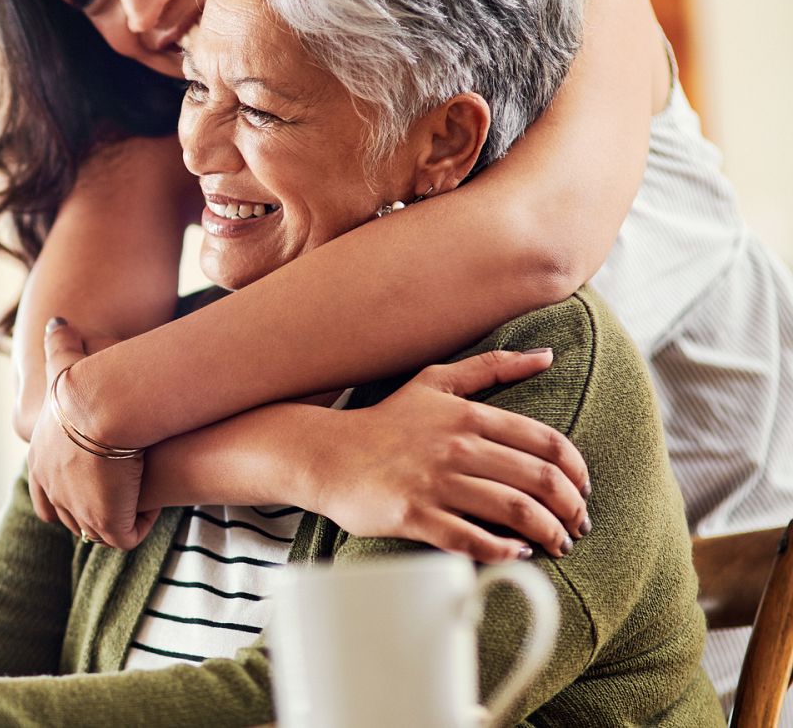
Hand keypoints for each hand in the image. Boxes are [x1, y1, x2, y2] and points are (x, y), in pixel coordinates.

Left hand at [27, 317, 159, 548]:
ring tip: (142, 498)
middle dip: (95, 510)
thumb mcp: (67, 363)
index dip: (68, 494)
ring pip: (98, 530)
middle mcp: (53, 491)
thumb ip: (60, 345)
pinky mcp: (106, 523)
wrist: (102, 405)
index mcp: (40, 462)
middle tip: (122, 494)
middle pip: (71, 518)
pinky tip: (155, 502)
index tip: (94, 483)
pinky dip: (141, 523)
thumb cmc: (87, 382)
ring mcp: (78, 511)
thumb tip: (57, 321)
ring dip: (119, 516)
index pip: (45, 495)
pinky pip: (126, 535)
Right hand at [304, 349, 591, 563]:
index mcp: (468, 415)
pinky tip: (516, 554)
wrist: (327, 455)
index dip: (576, 471)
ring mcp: (435, 482)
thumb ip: (492, 367)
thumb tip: (547, 355)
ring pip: (514, 511)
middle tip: (577, 525)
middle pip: (538, 481)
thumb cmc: (385, 422)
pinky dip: (503, 551)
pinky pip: (472, 539)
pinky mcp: (414, 515)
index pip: (546, 443)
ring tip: (557, 545)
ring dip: (547, 533)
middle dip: (570, 509)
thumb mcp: (436, 382)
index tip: (582, 490)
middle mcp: (456, 447)